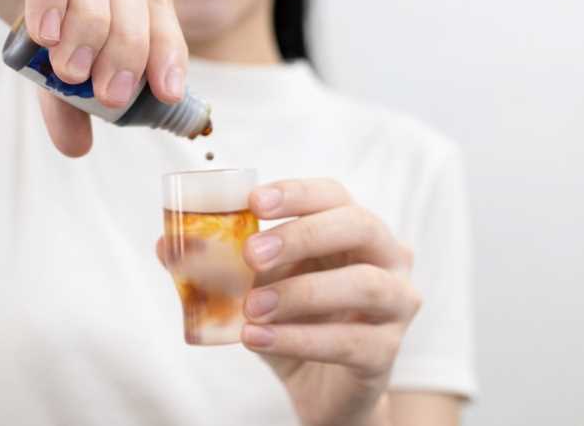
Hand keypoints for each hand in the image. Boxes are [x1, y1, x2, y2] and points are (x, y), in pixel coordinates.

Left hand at [241, 179, 422, 425]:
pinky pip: (350, 340)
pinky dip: (298, 338)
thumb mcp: (267, 285)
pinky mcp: (388, 350)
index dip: (297, 194)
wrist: (321, 390)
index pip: (335, 195)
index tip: (254, 202)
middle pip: (360, 226)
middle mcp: (390, 257)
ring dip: (300, 292)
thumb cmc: (298, 322)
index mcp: (358, 230)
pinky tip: (258, 339)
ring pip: (363, 283)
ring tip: (252, 308)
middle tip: (252, 254)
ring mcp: (398, 303)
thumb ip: (244, 265)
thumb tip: (185, 248)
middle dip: (303, 235)